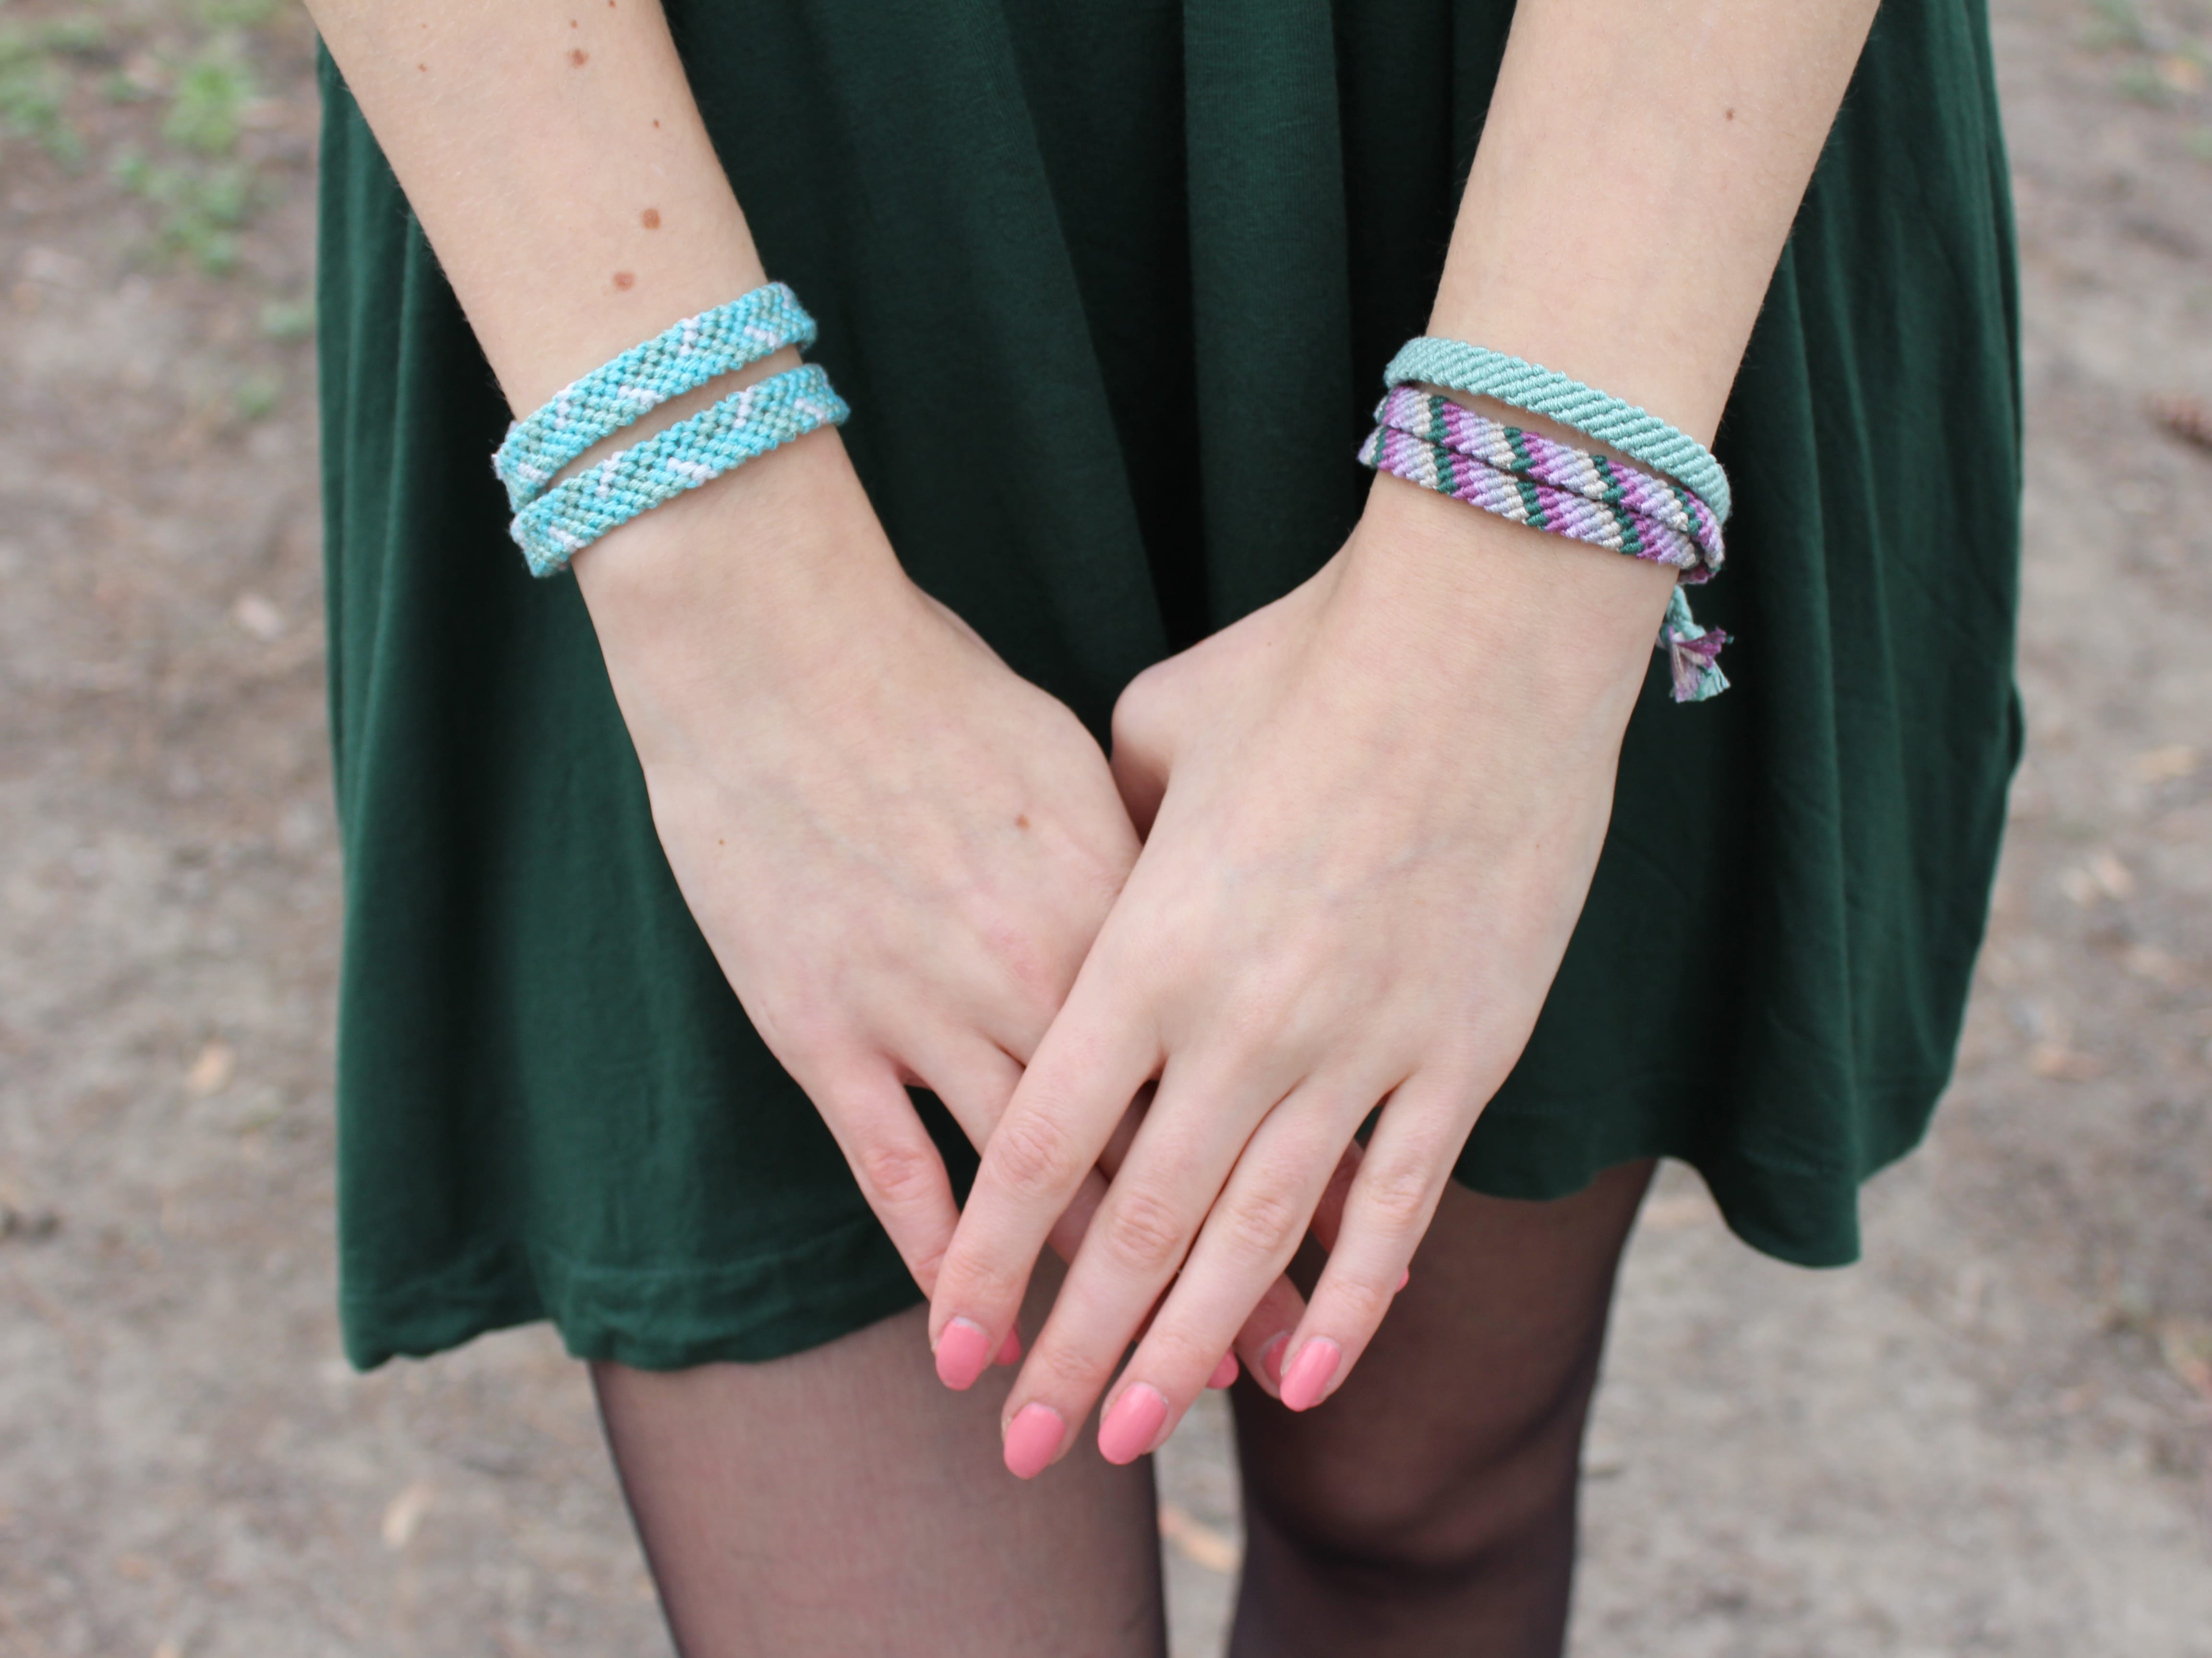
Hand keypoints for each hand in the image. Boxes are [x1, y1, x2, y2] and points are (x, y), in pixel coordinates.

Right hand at [573, 433, 1312, 1383]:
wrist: (777, 645)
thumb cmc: (935, 687)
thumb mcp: (1077, 764)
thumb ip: (1145, 861)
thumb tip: (1201, 919)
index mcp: (1123, 911)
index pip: (1221, 1081)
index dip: (1278, 1187)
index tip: (1326, 1268)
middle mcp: (1043, 979)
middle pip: (1149, 1163)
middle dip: (1203, 1287)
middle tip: (1247, 1381)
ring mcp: (928, 1011)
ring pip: (1034, 1198)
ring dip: (1077, 1313)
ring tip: (1118, 1406)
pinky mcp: (825, 1030)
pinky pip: (898, 1175)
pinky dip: (942, 1268)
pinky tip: (971, 1341)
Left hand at [925, 474, 1675, 1475]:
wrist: (1482, 629)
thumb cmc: (1304, 664)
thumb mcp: (1153, 739)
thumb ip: (1104, 841)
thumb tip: (1087, 894)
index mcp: (1147, 948)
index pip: (1042, 1144)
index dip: (993, 1259)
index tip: (955, 1348)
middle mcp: (1242, 1022)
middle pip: (1139, 1224)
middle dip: (1077, 1349)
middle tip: (1032, 1455)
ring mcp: (1362, 1043)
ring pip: (1261, 1240)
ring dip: (1194, 1352)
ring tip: (1143, 1441)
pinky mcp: (1465, 1046)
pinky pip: (1399, 1204)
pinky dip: (1356, 1300)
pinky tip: (1311, 1378)